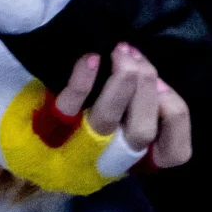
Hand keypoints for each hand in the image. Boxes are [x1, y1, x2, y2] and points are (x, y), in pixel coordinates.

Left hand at [63, 44, 191, 171]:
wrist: (35, 144)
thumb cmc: (90, 131)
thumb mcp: (125, 129)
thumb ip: (144, 110)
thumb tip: (155, 80)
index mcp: (138, 158)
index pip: (176, 152)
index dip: (176, 117)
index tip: (163, 86)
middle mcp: (114, 156)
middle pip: (143, 131)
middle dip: (146, 89)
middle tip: (138, 58)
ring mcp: (82, 143)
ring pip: (108, 117)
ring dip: (122, 80)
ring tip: (121, 53)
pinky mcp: (52, 126)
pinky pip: (69, 104)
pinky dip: (83, 79)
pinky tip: (92, 58)